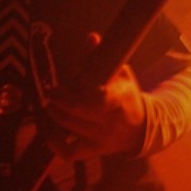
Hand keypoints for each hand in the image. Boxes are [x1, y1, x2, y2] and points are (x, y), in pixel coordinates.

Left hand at [45, 34, 146, 160]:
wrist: (140, 129)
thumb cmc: (126, 97)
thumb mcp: (122, 75)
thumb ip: (104, 58)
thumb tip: (91, 37)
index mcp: (119, 100)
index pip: (100, 98)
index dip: (82, 89)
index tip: (74, 79)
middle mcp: (110, 121)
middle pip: (77, 111)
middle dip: (59, 100)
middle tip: (51, 91)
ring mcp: (101, 138)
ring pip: (70, 128)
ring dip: (55, 114)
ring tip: (50, 104)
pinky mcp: (93, 151)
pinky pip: (71, 153)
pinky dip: (56, 146)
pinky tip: (50, 134)